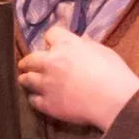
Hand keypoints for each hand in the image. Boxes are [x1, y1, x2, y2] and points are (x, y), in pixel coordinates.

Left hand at [18, 24, 138, 129]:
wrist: (112, 100)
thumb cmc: (113, 73)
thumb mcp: (103, 51)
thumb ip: (88, 46)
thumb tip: (82, 40)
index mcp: (66, 45)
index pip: (51, 34)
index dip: (52, 40)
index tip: (52, 45)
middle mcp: (51, 62)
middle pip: (31, 58)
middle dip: (28, 61)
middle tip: (26, 64)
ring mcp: (47, 84)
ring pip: (27, 79)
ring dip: (26, 78)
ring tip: (24, 80)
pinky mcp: (47, 104)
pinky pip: (33, 100)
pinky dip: (34, 99)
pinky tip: (36, 99)